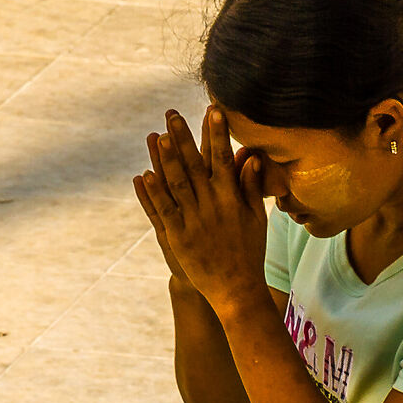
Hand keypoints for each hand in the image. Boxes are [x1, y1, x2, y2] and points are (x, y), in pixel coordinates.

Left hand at [133, 106, 267, 315]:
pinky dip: (154, 193)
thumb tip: (251, 157)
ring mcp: (194, 221)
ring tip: (157, 136)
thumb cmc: (249, 253)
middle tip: (173, 114)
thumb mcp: (257, 218)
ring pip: (178, 184)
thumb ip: (251, 187)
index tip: (214, 111)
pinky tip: (145, 175)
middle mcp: (213, 207)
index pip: (224, 159)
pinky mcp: (179, 237)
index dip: (218, 134)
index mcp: (232, 199)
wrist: (237, 291)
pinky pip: (164, 211)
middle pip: (196, 166)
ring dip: (167, 159)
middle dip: (184, 138)